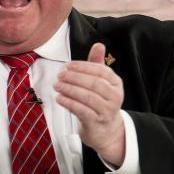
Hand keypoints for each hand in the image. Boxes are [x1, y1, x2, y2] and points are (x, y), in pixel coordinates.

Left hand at [54, 42, 125, 165]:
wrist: (105, 129)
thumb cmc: (99, 101)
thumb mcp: (100, 81)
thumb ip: (97, 64)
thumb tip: (98, 44)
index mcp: (116, 83)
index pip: (101, 71)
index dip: (83, 67)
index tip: (67, 65)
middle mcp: (115, 96)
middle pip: (94, 83)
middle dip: (74, 78)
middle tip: (59, 75)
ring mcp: (107, 110)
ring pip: (88, 97)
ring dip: (69, 90)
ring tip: (57, 85)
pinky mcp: (96, 121)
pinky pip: (82, 110)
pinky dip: (69, 103)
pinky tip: (59, 98)